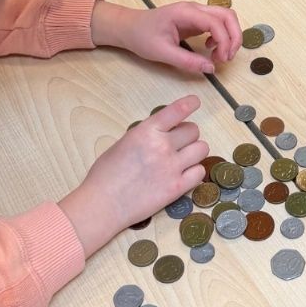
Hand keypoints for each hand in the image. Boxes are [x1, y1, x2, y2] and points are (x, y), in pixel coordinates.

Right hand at [58, 96, 207, 256]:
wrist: (103, 204)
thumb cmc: (105, 174)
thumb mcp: (123, 144)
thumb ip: (145, 136)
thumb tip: (160, 134)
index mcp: (146, 131)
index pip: (176, 111)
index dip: (189, 103)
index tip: (195, 102)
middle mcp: (162, 146)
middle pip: (193, 130)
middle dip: (188, 135)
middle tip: (178, 143)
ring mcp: (172, 167)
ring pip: (202, 149)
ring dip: (194, 152)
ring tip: (183, 159)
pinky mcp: (177, 188)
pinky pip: (200, 172)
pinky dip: (194, 172)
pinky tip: (184, 175)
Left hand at [94, 1, 241, 74]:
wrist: (129, 28)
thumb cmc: (142, 37)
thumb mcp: (162, 52)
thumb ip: (187, 61)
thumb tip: (210, 69)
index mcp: (186, 12)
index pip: (215, 21)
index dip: (224, 41)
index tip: (220, 60)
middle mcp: (194, 9)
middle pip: (227, 15)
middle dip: (234, 36)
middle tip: (226, 58)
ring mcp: (196, 13)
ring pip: (225, 18)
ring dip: (229, 36)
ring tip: (219, 56)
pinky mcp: (196, 20)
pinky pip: (217, 24)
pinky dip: (221, 37)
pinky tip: (209, 49)